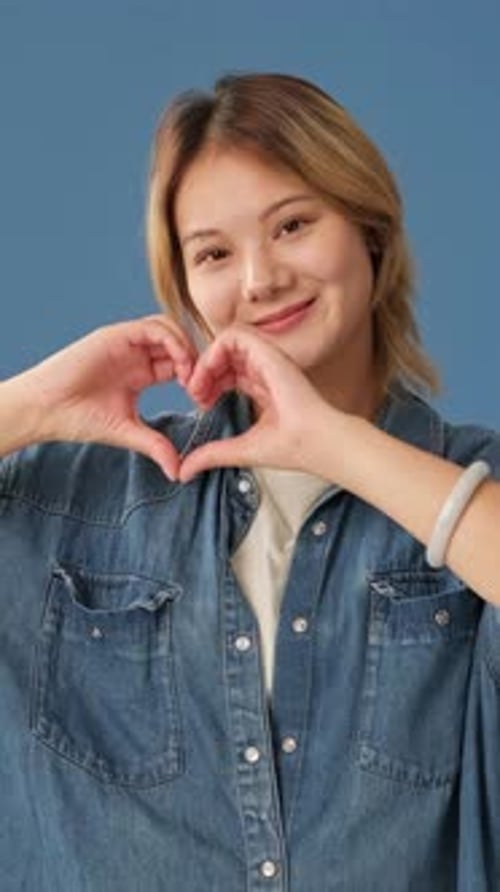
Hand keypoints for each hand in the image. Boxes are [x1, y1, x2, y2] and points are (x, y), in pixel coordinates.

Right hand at [25, 315, 197, 478]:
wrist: (46, 410)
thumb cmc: (78, 420)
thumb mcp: (127, 432)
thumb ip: (155, 445)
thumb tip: (178, 472)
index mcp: (141, 373)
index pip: (178, 365)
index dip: (195, 378)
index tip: (205, 401)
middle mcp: (136, 354)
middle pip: (178, 344)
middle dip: (197, 362)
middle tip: (204, 387)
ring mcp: (126, 342)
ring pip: (169, 330)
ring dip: (187, 349)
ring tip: (192, 376)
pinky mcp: (116, 335)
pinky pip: (153, 327)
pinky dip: (172, 342)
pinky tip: (179, 365)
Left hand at [179, 324, 335, 482]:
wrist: (315, 442)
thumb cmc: (292, 448)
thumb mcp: (240, 450)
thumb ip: (211, 455)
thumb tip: (184, 472)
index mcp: (265, 388)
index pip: (230, 374)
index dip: (209, 384)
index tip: (201, 405)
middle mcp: (266, 371)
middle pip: (224, 359)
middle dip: (202, 374)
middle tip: (194, 395)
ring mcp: (267, 360)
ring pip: (225, 344)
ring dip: (204, 363)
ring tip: (196, 387)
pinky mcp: (268, 353)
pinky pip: (233, 336)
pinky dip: (213, 352)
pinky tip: (207, 375)